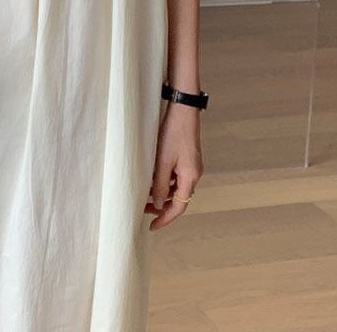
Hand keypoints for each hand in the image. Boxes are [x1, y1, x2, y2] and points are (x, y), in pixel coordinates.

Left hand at [144, 103, 203, 229]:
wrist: (183, 110)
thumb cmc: (173, 133)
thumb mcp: (162, 161)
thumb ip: (161, 185)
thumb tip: (159, 205)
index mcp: (190, 177)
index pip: (179, 206)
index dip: (165, 218)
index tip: (152, 226)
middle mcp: (193, 174)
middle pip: (178, 198)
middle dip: (161, 207)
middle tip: (143, 209)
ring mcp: (191, 166)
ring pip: (176, 187)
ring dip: (162, 193)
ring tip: (144, 194)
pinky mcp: (187, 158)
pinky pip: (176, 176)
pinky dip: (165, 182)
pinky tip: (152, 178)